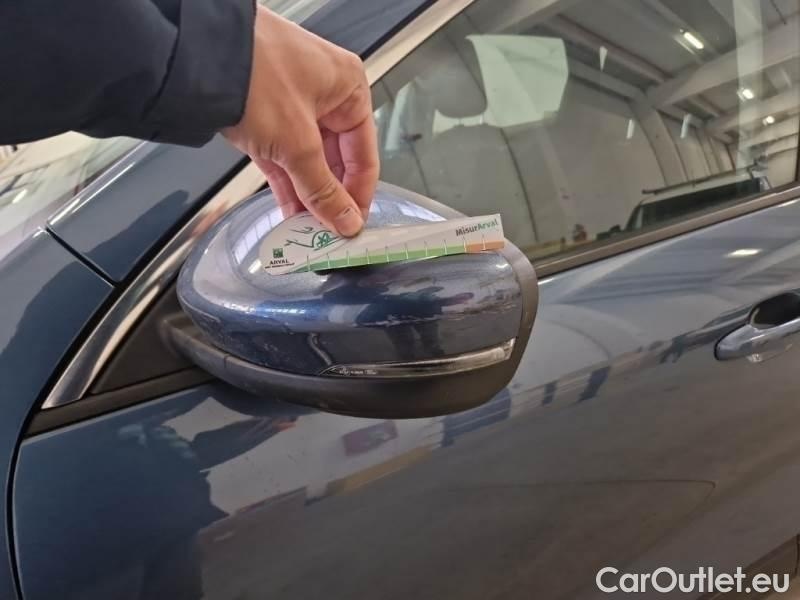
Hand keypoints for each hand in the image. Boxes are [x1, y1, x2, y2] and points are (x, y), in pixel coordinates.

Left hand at [223, 6, 377, 236]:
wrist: (194, 59)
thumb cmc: (254, 78)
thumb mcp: (297, 143)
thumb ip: (323, 188)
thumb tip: (346, 220)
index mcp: (348, 88)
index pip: (364, 154)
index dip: (358, 194)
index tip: (351, 226)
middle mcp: (325, 93)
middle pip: (337, 159)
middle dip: (329, 198)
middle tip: (327, 233)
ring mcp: (293, 104)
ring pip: (308, 160)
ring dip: (307, 195)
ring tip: (306, 229)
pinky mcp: (265, 116)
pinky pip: (283, 157)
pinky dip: (286, 183)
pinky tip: (289, 212)